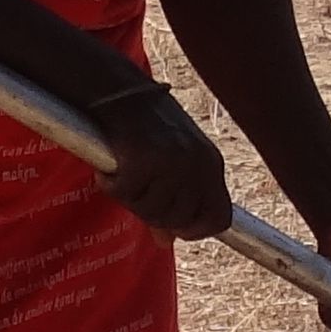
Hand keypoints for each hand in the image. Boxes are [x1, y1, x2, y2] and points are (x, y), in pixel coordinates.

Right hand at [93, 84, 234, 240]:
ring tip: (123, 172)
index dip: (195, 230)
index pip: (220, 218)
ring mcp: (173, 161)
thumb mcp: (171, 161)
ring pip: (150, 210)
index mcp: (212, 164)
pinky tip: (110, 166)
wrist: (118, 89)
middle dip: (152, 214)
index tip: (173, 229)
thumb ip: (175, 200)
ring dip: (129, 198)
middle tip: (135, 190)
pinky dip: (111, 185)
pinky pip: (124, 193)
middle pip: (178, 220)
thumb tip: (166, 242)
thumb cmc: (145, 126)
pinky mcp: (144, 158)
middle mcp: (198, 164)